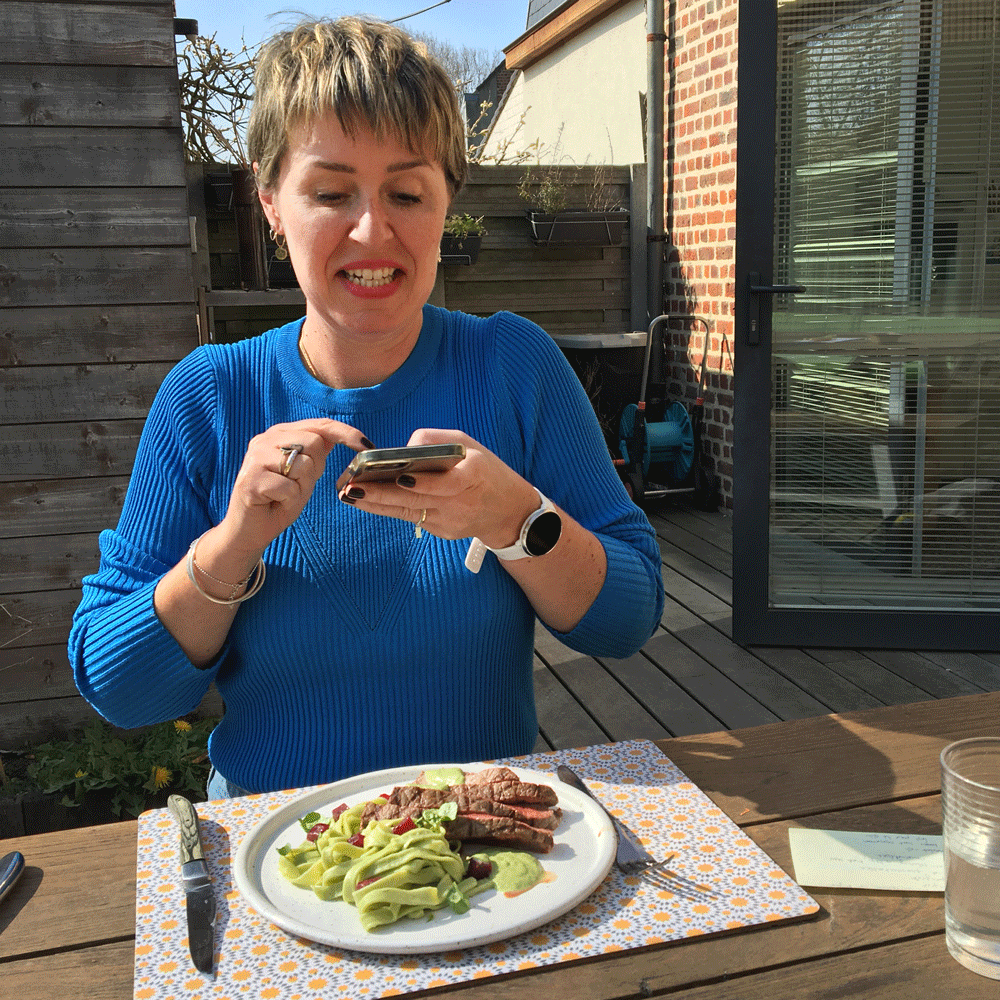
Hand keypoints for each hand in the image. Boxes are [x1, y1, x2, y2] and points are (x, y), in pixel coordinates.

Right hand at [220, 419, 371, 560]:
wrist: (248, 531)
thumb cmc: (278, 502)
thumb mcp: (304, 475)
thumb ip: (316, 454)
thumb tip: (339, 436)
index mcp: (280, 435)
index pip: (320, 425)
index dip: (346, 433)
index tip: (367, 445)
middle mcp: (265, 440)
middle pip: (313, 442)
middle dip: (315, 469)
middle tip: (297, 485)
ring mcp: (255, 458)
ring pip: (303, 464)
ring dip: (301, 487)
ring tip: (284, 495)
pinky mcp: (250, 479)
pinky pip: (289, 487)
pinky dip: (289, 500)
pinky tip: (275, 502)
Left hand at [335, 428, 538, 547]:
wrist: (509, 512)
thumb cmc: (486, 471)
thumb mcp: (472, 446)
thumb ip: (438, 441)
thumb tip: (405, 447)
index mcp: (475, 477)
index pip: (447, 483)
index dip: (424, 482)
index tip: (399, 475)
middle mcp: (461, 503)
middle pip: (417, 500)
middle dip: (382, 494)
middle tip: (352, 488)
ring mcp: (451, 522)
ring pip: (408, 512)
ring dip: (377, 504)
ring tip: (349, 495)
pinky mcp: (444, 532)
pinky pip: (413, 519)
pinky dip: (389, 509)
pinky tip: (367, 501)